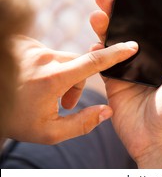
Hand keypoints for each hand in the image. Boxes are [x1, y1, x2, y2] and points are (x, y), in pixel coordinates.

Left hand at [4, 36, 137, 143]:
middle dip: (78, 83)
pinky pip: (49, 54)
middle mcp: (43, 58)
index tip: (131, 46)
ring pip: (64, 59)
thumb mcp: (49, 133)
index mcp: (51, 79)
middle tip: (64, 103)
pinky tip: (34, 81)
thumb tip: (108, 110)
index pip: (92, 62)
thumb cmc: (15, 119)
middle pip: (80, 64)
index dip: (115, 54)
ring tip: (44, 94)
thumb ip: (82, 124)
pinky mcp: (24, 43)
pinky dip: (48, 67)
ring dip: (62, 75)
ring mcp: (31, 48)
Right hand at [90, 0, 161, 167]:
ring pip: (113, 44)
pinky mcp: (114, 85)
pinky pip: (102, 65)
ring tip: (96, 14)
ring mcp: (129, 72)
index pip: (151, 29)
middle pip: (129, 32)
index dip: (140, 12)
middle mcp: (146, 62)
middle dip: (116, 13)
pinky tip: (94, 43)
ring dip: (104, 28)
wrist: (159, 143)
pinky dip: (97, 53)